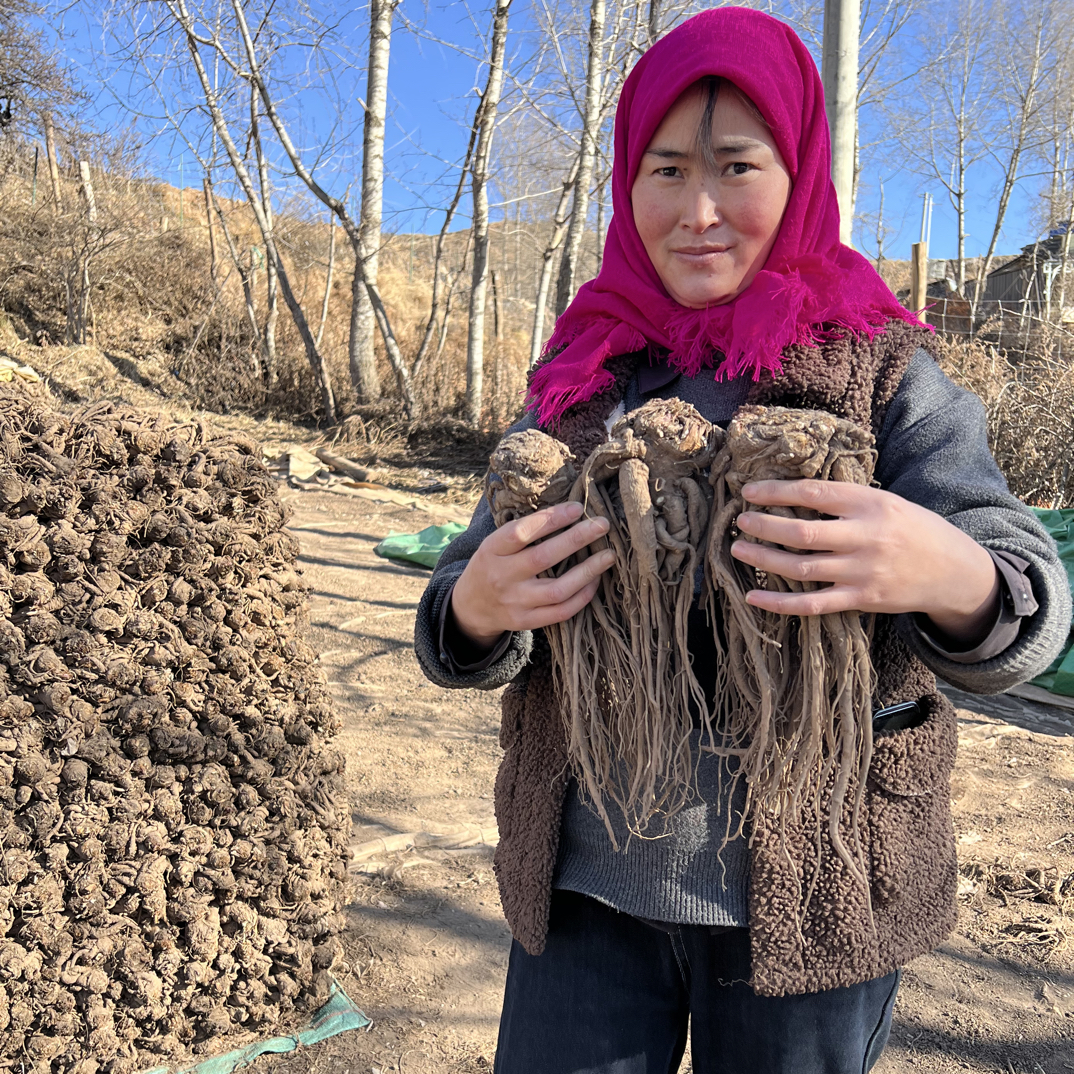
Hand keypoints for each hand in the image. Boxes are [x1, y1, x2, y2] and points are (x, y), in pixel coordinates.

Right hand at [450, 501, 616, 648]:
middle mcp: (502, 577)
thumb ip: (524, 532)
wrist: (471, 606)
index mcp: (492, 550)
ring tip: (608, 556)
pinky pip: (561, 611)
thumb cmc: (493, 564)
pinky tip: (595, 581)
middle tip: (602, 524)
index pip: (521, 532)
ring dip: (587, 571)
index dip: (550, 519)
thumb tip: (569, 511)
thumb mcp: (495, 544)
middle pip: (543, 558)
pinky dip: (582, 596)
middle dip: (576, 539)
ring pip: (557, 589)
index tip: (577, 508)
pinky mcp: (526, 621)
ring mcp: (514, 602)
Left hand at [730, 480, 999, 644]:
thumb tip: (793, 493)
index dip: (776, 492)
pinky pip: (812, 604)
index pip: (813, 494)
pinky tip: (753, 596)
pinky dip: (779, 603)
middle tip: (740, 521)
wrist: (954, 572)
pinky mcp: (861, 600)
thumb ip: (846, 500)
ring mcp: (862, 572)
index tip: (748, 491)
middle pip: (802, 533)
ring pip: (801, 568)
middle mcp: (866, 538)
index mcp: (871, 505)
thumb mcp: (887, 502)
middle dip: (764, 526)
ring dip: (764, 558)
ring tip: (738, 548)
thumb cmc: (914, 530)